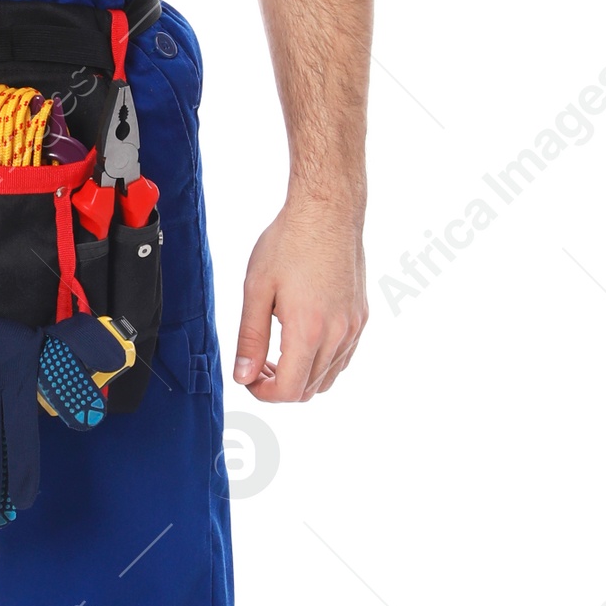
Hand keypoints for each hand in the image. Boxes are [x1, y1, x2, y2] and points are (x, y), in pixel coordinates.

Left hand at [233, 199, 366, 402]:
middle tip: (257, 365)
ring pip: (328, 377)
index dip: (263, 393)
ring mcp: (354, 326)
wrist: (327, 211)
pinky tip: (301, 340)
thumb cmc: (288, 243)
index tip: (248, 378)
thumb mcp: (256, 290)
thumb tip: (243, 377)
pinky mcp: (361, 316)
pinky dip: (321, 363)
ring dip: (301, 376)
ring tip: (276, 353)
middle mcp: (337, 334)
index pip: (289, 390)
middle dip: (279, 386)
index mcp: (308, 330)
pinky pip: (343, 357)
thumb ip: (250, 338)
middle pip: (309, 389)